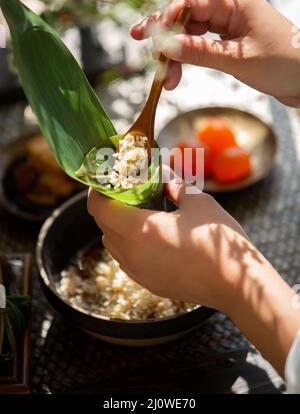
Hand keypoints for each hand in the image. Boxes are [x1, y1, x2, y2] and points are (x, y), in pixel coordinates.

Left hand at [88, 180, 258, 312]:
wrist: (236, 284)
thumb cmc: (218, 240)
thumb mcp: (197, 201)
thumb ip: (174, 186)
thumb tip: (162, 176)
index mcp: (139, 230)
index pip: (99, 208)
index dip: (97, 191)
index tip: (107, 179)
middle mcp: (131, 254)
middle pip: (104, 225)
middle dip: (110, 205)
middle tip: (127, 190)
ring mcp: (139, 272)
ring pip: (113, 244)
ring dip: (118, 226)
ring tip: (140, 212)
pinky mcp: (149, 284)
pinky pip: (127, 260)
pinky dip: (129, 244)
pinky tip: (152, 235)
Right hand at [131, 0, 299, 106]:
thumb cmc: (282, 63)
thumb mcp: (238, 60)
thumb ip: (200, 53)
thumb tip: (167, 47)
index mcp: (234, 3)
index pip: (191, 2)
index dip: (168, 18)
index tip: (151, 37)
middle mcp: (229, 10)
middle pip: (187, 16)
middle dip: (164, 31)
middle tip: (139, 40)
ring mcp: (229, 27)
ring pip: (191, 33)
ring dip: (176, 51)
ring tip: (164, 75)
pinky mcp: (230, 43)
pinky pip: (201, 46)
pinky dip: (188, 58)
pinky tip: (176, 70)